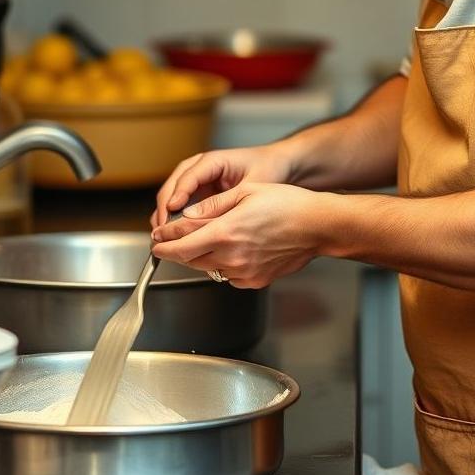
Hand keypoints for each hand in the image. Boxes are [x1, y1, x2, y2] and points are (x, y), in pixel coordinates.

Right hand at [150, 143, 295, 227]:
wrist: (278, 164)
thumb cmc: (268, 168)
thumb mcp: (253, 185)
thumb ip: (230, 200)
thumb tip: (207, 218)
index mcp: (212, 160)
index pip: (188, 176)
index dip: (178, 194)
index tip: (172, 210)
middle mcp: (200, 167)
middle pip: (173, 185)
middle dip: (165, 207)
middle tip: (163, 230)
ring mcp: (198, 180)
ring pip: (173, 195)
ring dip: (166, 215)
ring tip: (164, 236)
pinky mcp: (200, 193)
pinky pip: (182, 205)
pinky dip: (175, 219)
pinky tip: (175, 235)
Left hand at [150, 183, 328, 288]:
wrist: (317, 226)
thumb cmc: (287, 204)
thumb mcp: (245, 193)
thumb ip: (211, 205)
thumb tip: (186, 215)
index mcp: (226, 231)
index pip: (180, 243)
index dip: (163, 240)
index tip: (157, 236)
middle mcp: (231, 256)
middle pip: (189, 259)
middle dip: (175, 249)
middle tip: (168, 239)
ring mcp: (243, 272)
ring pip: (207, 268)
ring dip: (198, 256)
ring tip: (201, 240)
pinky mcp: (254, 281)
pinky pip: (226, 275)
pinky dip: (220, 264)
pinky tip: (229, 249)